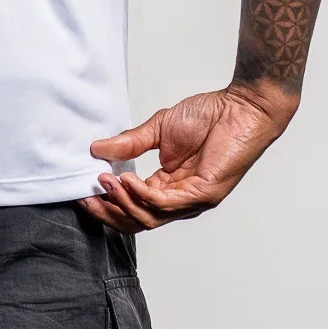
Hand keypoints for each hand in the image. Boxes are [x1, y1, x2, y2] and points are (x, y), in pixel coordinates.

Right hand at [79, 82, 296, 233]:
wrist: (242, 107)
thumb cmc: (210, 115)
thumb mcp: (159, 128)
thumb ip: (130, 142)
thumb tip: (97, 149)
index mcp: (169, 186)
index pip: (134, 207)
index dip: (109, 203)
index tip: (85, 191)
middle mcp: (180, 199)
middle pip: (139, 221)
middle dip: (110, 212)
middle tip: (87, 198)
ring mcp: (193, 200)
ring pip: (150, 217)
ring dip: (123, 202)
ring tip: (105, 182)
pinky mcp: (204, 194)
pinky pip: (166, 204)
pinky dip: (142, 195)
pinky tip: (126, 179)